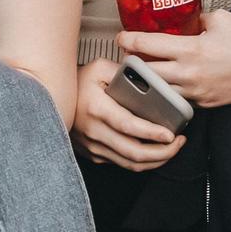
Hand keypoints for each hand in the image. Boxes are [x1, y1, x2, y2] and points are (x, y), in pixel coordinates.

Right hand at [71, 57, 186, 171]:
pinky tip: (153, 151)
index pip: (129, 126)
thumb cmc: (77, 81)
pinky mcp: (93, 154)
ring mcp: (93, 146)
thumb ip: (124, 71)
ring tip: (171, 148)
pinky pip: (121, 164)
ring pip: (129, 164)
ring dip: (155, 160)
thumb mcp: (99, 67)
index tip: (171, 135)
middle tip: (179, 143)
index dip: (152, 134)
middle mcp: (94, 132)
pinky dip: (141, 161)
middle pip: (133, 153)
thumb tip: (149, 78)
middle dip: (163, 153)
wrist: (51, 99)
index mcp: (97, 109)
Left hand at [116, 11, 230, 106]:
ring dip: (146, 83)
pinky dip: (165, 94)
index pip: (149, 46)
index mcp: (192, 50)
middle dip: (130, 64)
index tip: (120, 37)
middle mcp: (189, 74)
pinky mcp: (204, 104)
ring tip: (139, 73)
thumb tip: (186, 19)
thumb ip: (198, 19)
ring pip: (158, 92)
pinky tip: (162, 87)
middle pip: (146, 73)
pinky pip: (176, 101)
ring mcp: (196, 93)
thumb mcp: (222, 19)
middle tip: (125, 56)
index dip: (129, 40)